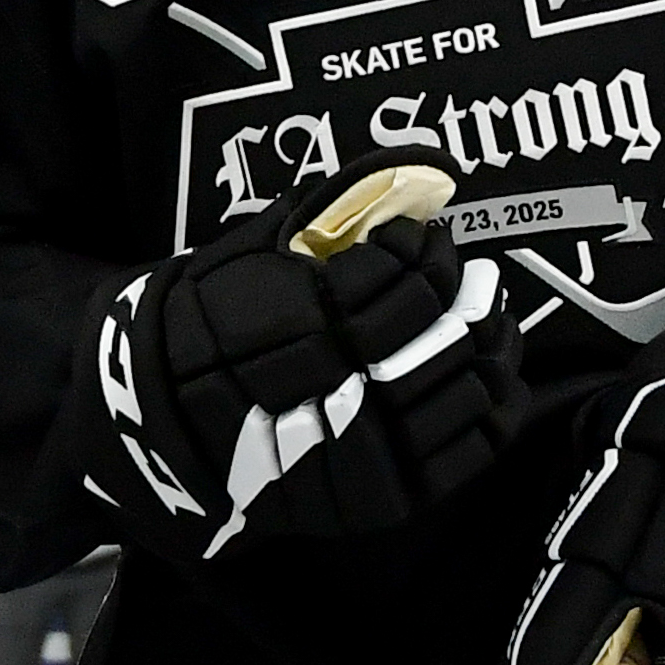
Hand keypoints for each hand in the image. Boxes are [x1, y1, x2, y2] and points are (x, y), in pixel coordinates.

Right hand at [67, 157, 520, 551]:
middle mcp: (327, 393)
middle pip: (433, 337)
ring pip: (457, 395)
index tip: (430, 236)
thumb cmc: (213, 324)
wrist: (169, 424)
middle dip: (465, 300)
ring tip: (491, 317)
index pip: (393, 280)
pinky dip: (493, 411)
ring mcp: (357, 456)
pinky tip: (495, 375)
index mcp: (294, 323)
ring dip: (487, 349)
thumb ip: (330, 209)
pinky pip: (463, 457)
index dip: (424, 253)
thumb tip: (420, 165)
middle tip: (480, 276)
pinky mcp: (379, 499)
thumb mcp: (254, 249)